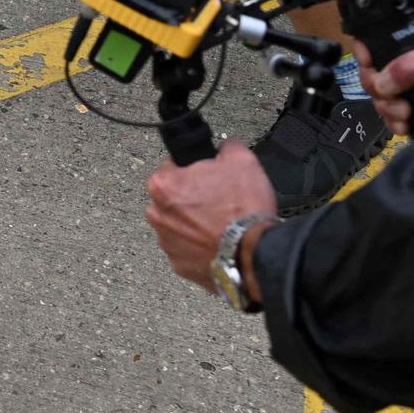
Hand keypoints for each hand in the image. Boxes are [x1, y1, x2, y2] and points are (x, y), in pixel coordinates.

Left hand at [146, 140, 277, 294]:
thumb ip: (227, 147)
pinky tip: (219, 243)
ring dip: (195, 224)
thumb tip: (226, 146)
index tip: (209, 178)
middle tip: (218, 201)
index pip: (173, 168)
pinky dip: (200, 247)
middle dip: (192, 199)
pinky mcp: (180, 266)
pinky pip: (187, 251)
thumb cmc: (243, 210)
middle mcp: (157, 215)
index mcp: (163, 185)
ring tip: (221, 225)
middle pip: (173, 199)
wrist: (255, 255)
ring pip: (179, 226)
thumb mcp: (242, 161)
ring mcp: (167, 243)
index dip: (194, 171)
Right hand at [354, 12, 413, 136]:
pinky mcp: (410, 103)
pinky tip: (405, 123)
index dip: (366, 52)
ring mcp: (407, 82)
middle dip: (379, 87)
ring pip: (377, 93)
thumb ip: (411, 64)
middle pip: (371, 69)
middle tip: (395, 97)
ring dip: (387, 107)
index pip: (374, 36)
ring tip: (406, 113)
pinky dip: (392, 121)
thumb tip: (382, 81)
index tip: (370, 65)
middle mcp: (406, 56)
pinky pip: (386, 112)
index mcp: (413, 34)